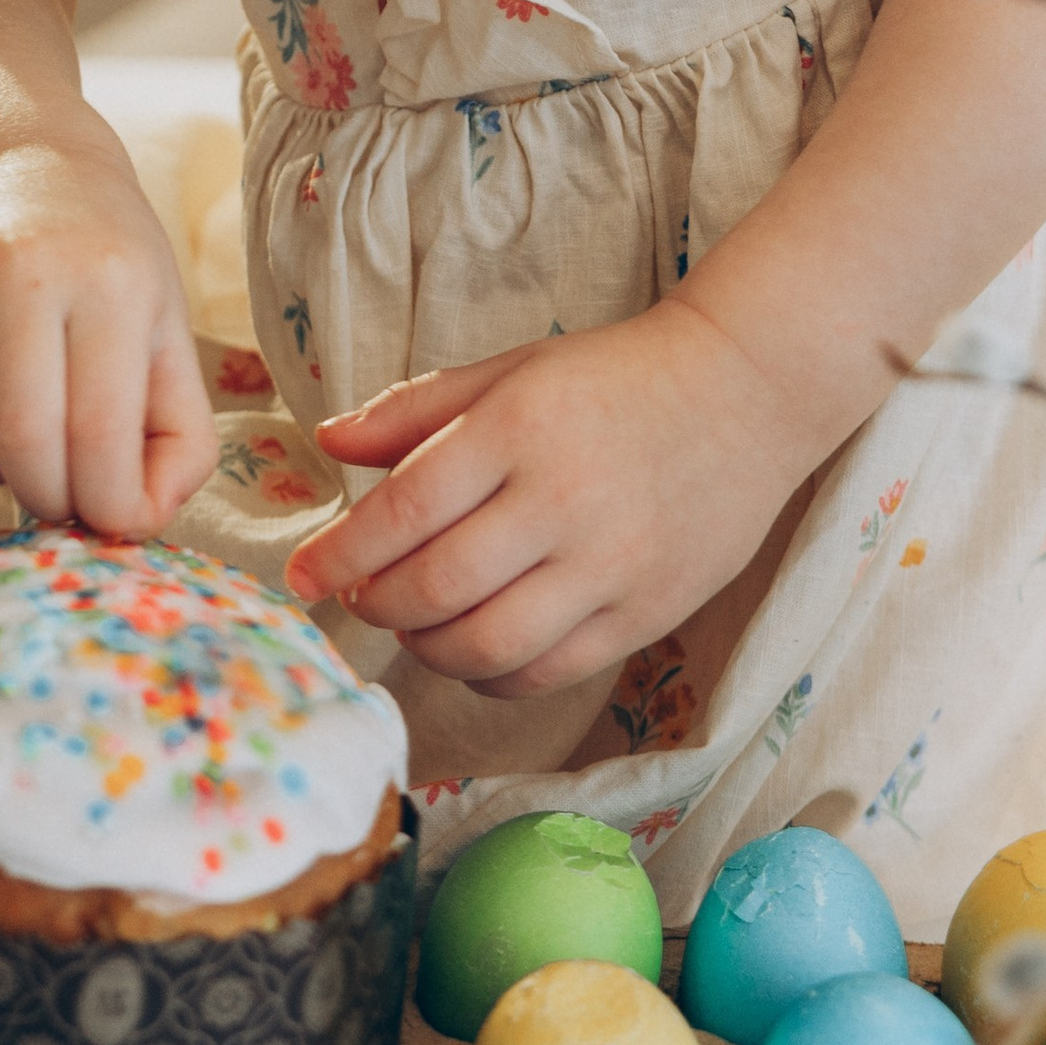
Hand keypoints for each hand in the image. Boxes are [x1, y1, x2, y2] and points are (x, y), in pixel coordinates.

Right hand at [0, 138, 216, 536]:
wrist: (31, 166)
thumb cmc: (112, 269)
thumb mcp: (171, 337)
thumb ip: (180, 440)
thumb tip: (136, 524)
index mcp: (111, 281)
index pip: (100, 435)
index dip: (109, 507)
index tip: (113, 514)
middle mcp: (25, 266)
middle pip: (22, 438)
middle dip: (47, 498)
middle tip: (63, 493)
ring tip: (16, 455)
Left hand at [284, 303, 804, 695]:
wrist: (743, 393)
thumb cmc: (612, 377)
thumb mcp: (510, 370)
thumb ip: (416, 410)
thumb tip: (327, 442)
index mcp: (519, 428)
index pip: (406, 509)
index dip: (343, 553)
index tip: (302, 576)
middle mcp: (561, 501)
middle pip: (437, 587)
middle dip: (378, 603)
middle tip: (359, 596)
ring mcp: (608, 565)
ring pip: (487, 643)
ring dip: (428, 647)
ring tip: (413, 621)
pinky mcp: (644, 613)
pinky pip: (547, 671)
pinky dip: (491, 674)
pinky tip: (473, 648)